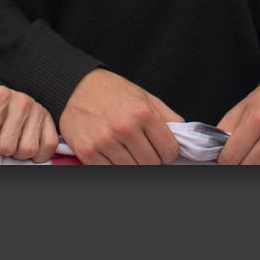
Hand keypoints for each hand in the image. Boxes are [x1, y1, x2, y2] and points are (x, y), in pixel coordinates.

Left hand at [0, 84, 58, 161]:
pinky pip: (48, 147)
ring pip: (28, 150)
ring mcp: (37, 109)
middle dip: (1, 149)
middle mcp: (20, 100)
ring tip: (13, 141)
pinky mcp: (50, 120)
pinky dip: (38, 154)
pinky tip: (27, 143)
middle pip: (7, 147)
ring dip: (18, 152)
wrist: (0, 99)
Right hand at [58, 69, 182, 164]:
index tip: (160, 147)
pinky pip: (110, 172)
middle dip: (151, 158)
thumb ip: (167, 117)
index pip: (169, 150)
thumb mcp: (145, 97)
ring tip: (126, 149)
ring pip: (132, 170)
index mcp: (143, 113)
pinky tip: (112, 152)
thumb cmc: (113, 92)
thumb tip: (183, 138)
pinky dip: (113, 166)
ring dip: (132, 163)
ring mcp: (105, 142)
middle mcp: (124, 128)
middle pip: (152, 164)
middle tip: (142, 148)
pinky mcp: (88, 152)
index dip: (167, 151)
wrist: (76, 87)